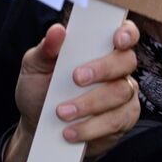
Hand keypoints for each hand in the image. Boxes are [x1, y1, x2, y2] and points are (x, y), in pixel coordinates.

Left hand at [2, 20, 139, 161]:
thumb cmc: (39, 90)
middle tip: (76, 79)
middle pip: (126, 61)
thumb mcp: (35, 68)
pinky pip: (116, 121)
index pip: (125, 33)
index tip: (117, 39)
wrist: (37, 127)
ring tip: (62, 113)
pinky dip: (91, 127)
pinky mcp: (123, 119)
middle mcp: (117, 68)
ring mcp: (123, 94)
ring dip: (89, 104)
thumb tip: (57, 30)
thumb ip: (46, 49)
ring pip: (121, 93)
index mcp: (99, 48)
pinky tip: (71, 131)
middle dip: (102, 69)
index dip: (127, 33)